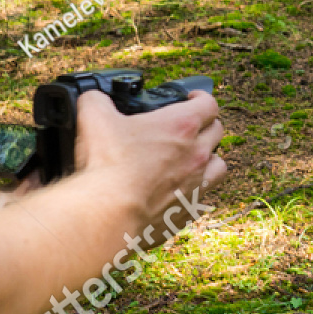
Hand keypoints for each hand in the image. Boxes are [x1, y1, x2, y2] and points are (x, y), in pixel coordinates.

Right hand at [69, 90, 226, 233]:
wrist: (110, 215)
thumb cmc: (108, 165)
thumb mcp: (94, 119)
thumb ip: (96, 101)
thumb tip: (93, 98)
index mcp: (182, 126)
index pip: (208, 104)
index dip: (201, 98)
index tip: (192, 99)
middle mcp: (196, 154)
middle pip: (217, 132)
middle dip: (206, 125)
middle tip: (190, 127)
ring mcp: (197, 184)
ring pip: (218, 166)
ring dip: (209, 160)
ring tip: (193, 161)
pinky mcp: (189, 211)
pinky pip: (202, 199)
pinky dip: (194, 193)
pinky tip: (177, 193)